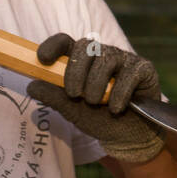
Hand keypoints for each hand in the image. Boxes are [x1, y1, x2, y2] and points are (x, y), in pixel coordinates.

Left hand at [28, 32, 164, 163]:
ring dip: (97, 86)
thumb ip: (54, 98)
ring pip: (106, 60)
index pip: (65, 42)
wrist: (128, 136)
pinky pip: (129, 74)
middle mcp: (102, 54)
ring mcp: (124, 59)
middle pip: (85, 47)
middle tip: (75, 95)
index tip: (43, 59)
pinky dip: (119, 94)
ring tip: (96, 103)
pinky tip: (115, 108)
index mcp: (81, 60)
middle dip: (75, 73)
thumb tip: (32, 86)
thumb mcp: (72, 111)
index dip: (53, 45)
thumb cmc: (98, 118)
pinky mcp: (143, 69)